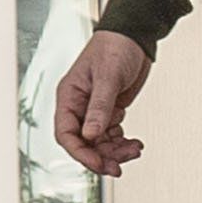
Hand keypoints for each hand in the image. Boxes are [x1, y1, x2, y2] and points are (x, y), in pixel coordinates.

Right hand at [53, 32, 151, 176]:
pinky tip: (135, 143)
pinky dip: (123, 143)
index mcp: (69, 97)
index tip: (98, 164)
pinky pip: (112, 136)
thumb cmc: (115, 47)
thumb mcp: (108, 77)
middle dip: (101, 156)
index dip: (81, 153)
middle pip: (84, 143)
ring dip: (116, 151)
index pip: (66, 134)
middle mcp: (79, 106)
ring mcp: (94, 110)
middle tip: (119, 166)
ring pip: (99, 143)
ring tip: (134, 150)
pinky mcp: (110, 111)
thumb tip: (90, 135)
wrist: (134, 36)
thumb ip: (99, 107)